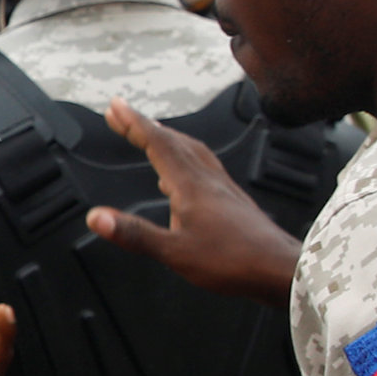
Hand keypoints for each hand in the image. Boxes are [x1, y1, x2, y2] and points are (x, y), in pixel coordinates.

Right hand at [83, 100, 300, 301]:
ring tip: (150, 133)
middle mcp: (208, 179)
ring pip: (191, 150)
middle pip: (173, 140)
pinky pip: (203, 166)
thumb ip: (135, 234)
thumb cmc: (234, 262)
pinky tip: (182, 174)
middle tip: (123, 114)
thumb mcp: (175, 252)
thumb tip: (97, 218)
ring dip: (166, 137)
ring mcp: (222, 187)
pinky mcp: (231, 199)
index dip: (134, 123)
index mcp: (190, 185)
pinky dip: (185, 158)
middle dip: (145, 125)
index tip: (116, 107)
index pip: (158, 144)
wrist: (279, 269)